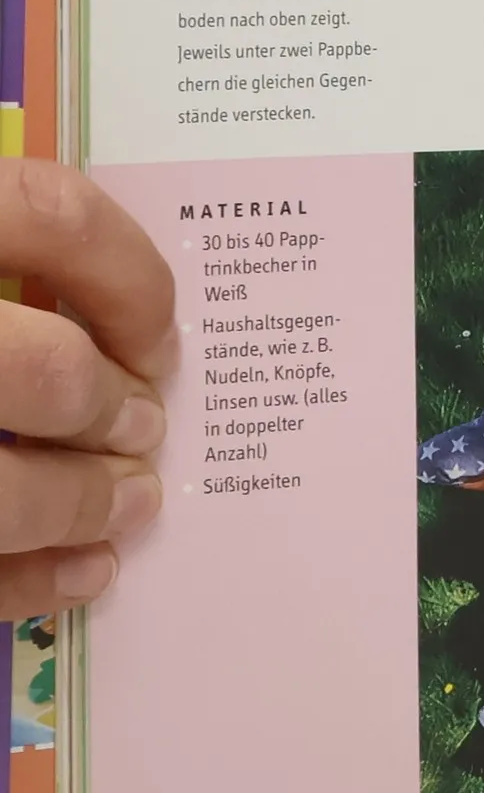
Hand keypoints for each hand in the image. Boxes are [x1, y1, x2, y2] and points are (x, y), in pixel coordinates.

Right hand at [0, 161, 175, 615]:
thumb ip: (22, 251)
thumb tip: (137, 324)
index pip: (44, 211)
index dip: (128, 275)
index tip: (159, 334)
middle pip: (43, 370)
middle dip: (111, 408)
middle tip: (145, 426)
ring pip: (3, 489)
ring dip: (83, 501)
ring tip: (129, 501)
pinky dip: (30, 580)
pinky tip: (86, 569)